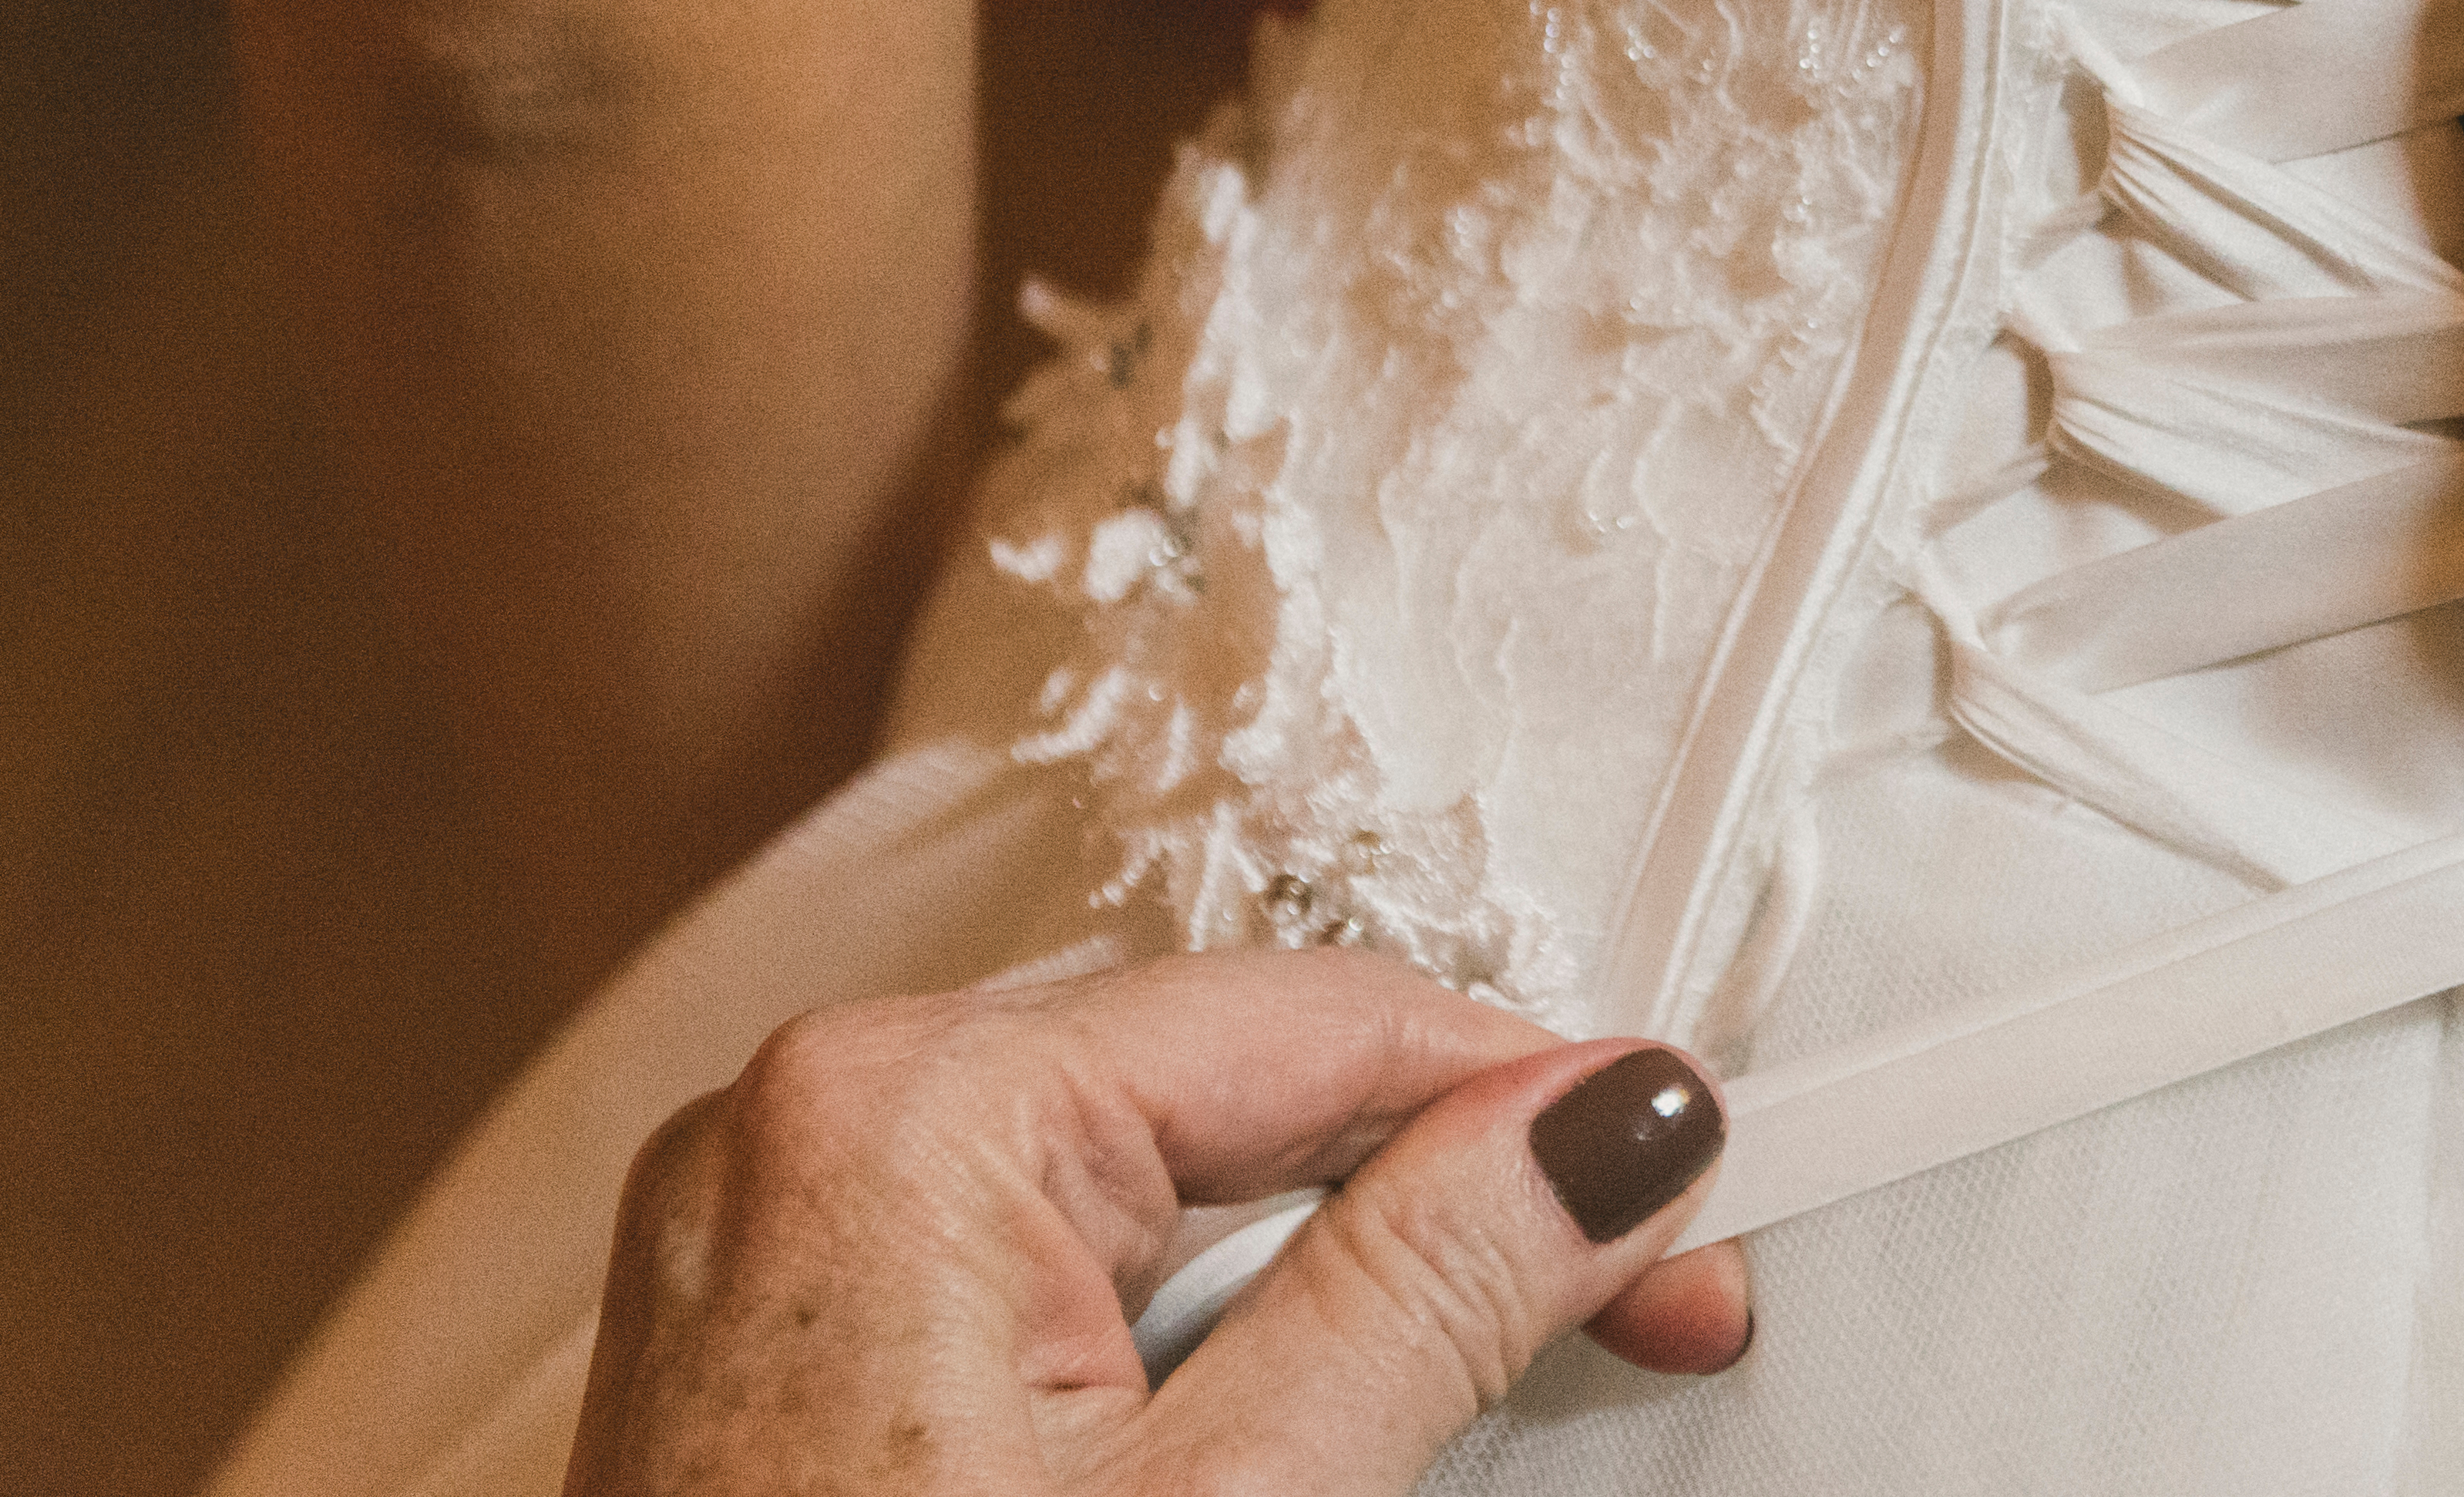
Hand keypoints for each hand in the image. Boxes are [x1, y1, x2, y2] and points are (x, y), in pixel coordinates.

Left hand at [570, 949, 1749, 1492]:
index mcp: (912, 1110)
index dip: (1546, 1115)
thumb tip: (1600, 1130)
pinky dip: (1176, 1344)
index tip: (1687, 1190)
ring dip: (1314, 1285)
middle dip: (1436, 1201)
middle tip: (1615, 1305)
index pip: (1330, 1022)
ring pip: (1153, 1181)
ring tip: (1406, 1423)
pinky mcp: (783, 1338)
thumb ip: (1430, 1291)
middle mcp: (816, 1126)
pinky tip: (1250, 1441)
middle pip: (1241, 1090)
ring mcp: (777, 1231)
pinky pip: (1043, 1262)